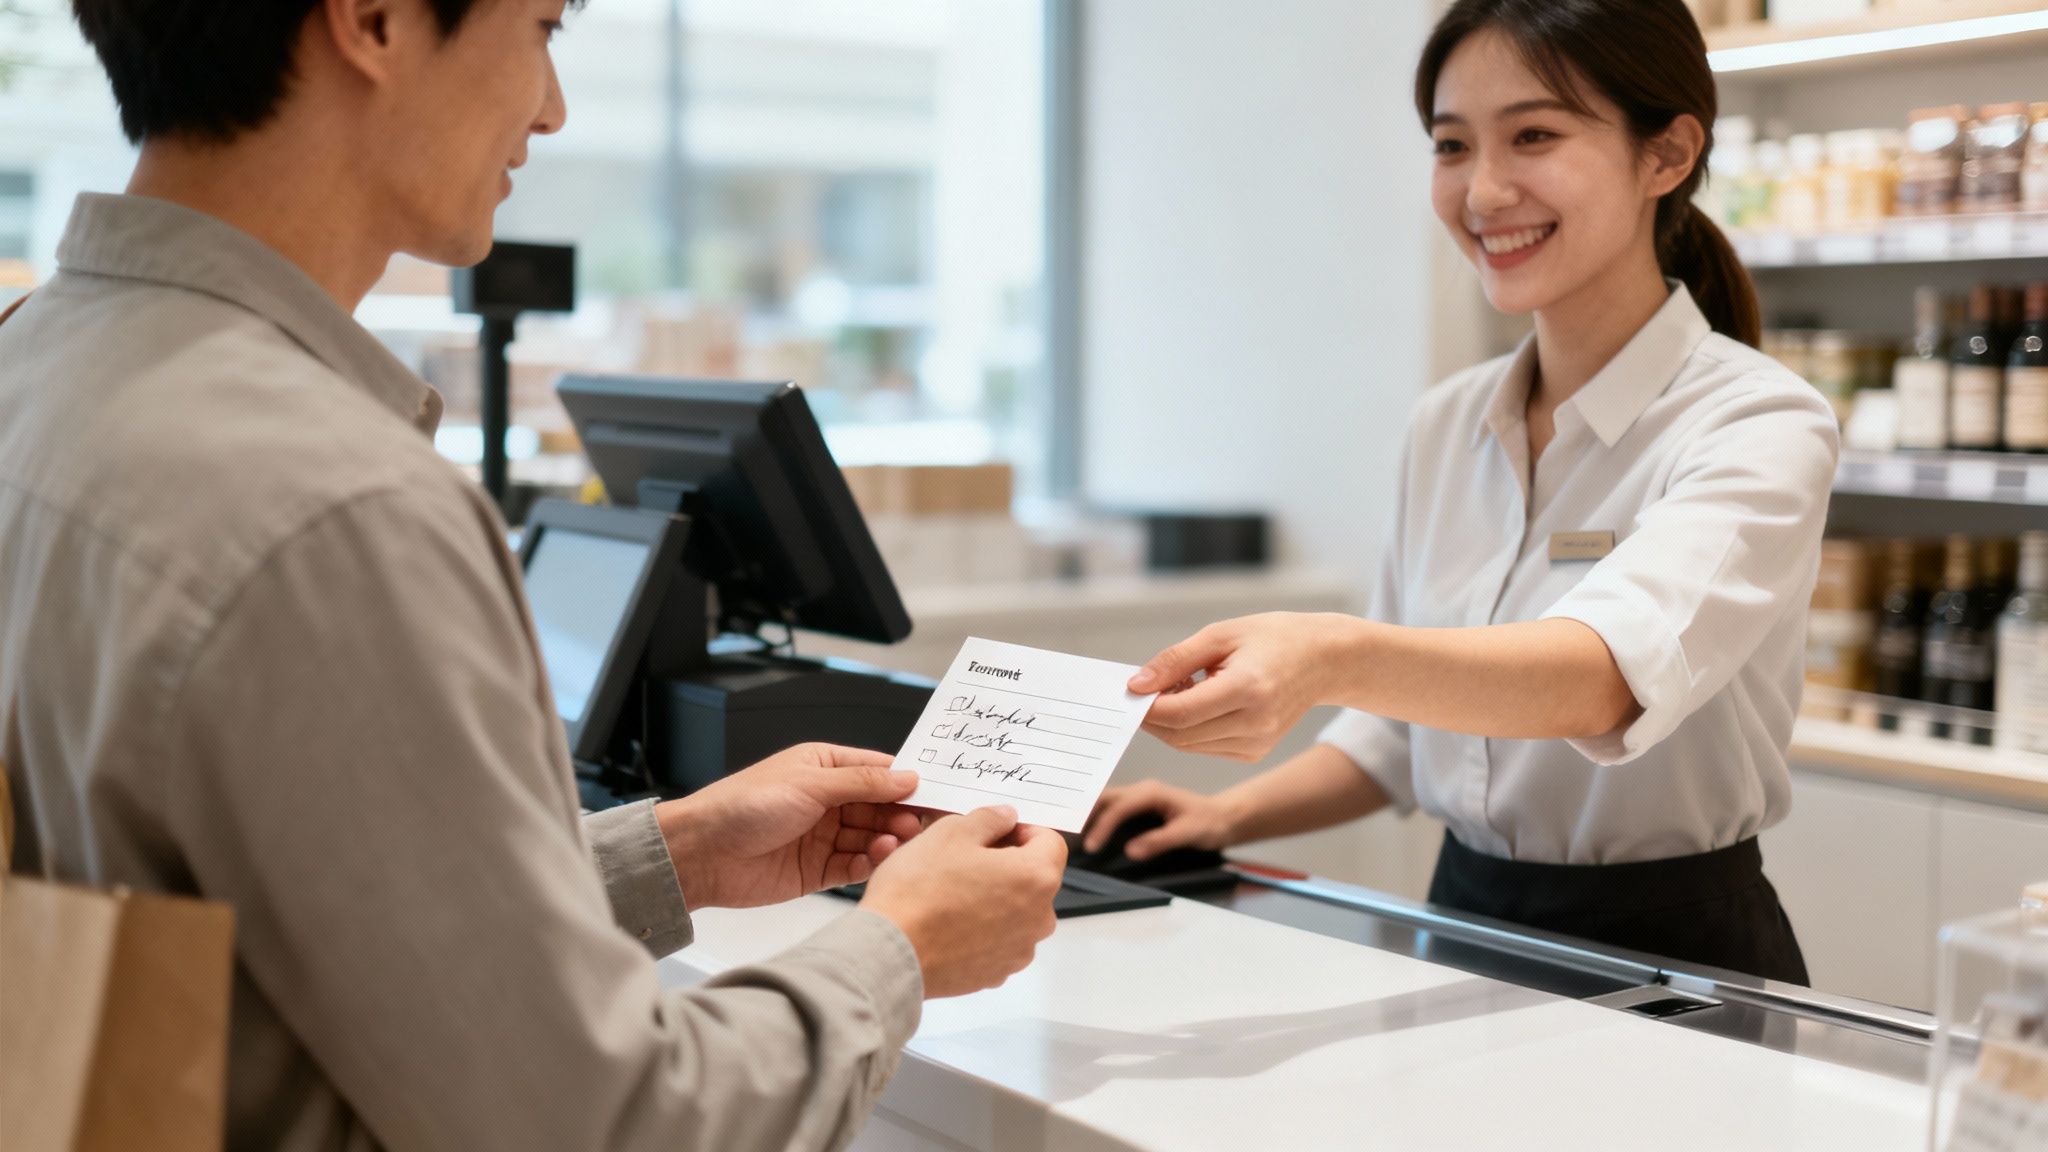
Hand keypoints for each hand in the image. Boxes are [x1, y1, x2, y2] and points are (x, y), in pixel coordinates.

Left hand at [656, 743, 923, 909]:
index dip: (906, 782)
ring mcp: (823, 835)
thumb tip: (907, 777)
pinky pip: (854, 865)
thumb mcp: (809, 784)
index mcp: (823, 767)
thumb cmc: (743, 805)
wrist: (701, 853)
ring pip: (870, 837)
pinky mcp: (818, 869)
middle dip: (901, 814)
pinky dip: (869, 862)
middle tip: (921, 823)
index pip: (877, 771)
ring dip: (887, 839)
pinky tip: (879, 858)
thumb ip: (862, 783)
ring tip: (898, 841)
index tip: (936, 793)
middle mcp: (827, 800)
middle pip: (879, 806)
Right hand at [858, 806, 1065, 998]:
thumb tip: (1005, 818)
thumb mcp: (950, 832)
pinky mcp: (996, 973)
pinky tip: (950, 920)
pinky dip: (982, 927)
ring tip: (953, 891)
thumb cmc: (920, 891)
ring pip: (1017, 910)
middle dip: (1007, 864)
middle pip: (1035, 878)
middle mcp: (1038, 918)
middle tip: (966, 857)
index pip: (1051, 842)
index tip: (997, 830)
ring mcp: (1019, 950)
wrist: (891, 953)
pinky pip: (999, 940)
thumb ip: (989, 819)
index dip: (1023, 829)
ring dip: (995, 897)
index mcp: (1037, 878)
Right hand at [1083, 780, 1239, 859]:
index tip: (1091, 847)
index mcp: (1151, 792)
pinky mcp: (1138, 807)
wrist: (1223, 819)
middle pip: (1105, 797)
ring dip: (1087, 814)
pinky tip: (1084, 830)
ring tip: (1068, 832)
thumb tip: (1130, 850)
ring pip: (1105, 801)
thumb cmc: (1208, 824)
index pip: (1119, 807)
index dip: (1103, 826)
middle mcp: (1141, 791)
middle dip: (1084, 813)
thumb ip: (1160, 841)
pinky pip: (1111, 809)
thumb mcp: (1188, 833)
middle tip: (1064, 832)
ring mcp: (1138, 797)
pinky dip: (1096, 818)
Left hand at [1127, 612, 1356, 761]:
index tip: (1131, 691)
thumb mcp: (1220, 634)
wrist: (1323, 659)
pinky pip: (1206, 747)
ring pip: (1190, 745)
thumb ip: (1175, 661)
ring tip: (1180, 687)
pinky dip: (1190, 729)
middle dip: (1153, 717)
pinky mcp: (1256, 752)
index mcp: (1248, 689)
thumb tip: (1137, 685)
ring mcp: (1258, 743)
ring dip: (1171, 722)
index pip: (1180, 713)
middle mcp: (1255, 723)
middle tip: (1145, 689)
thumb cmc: (1273, 638)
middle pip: (1180, 735)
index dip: (1148, 706)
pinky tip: (1199, 702)